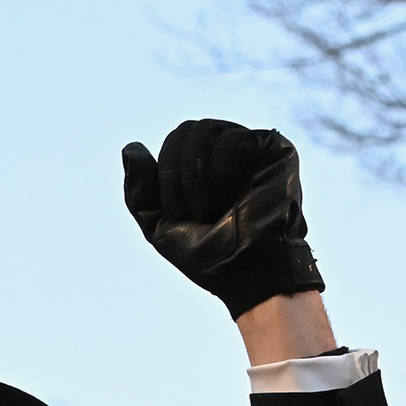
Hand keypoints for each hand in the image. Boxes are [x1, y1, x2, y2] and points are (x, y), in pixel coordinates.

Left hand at [120, 120, 323, 318]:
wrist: (246, 274)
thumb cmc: (209, 257)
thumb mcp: (160, 225)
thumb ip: (141, 189)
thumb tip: (130, 147)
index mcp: (207, 165)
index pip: (174, 141)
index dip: (166, 176)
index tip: (182, 214)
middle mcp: (231, 151)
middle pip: (185, 131)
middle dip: (176, 176)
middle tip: (196, 212)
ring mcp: (253, 148)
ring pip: (204, 130)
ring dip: (196, 178)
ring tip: (214, 208)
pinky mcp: (274, 149)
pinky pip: (230, 140)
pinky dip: (221, 172)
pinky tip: (238, 195)